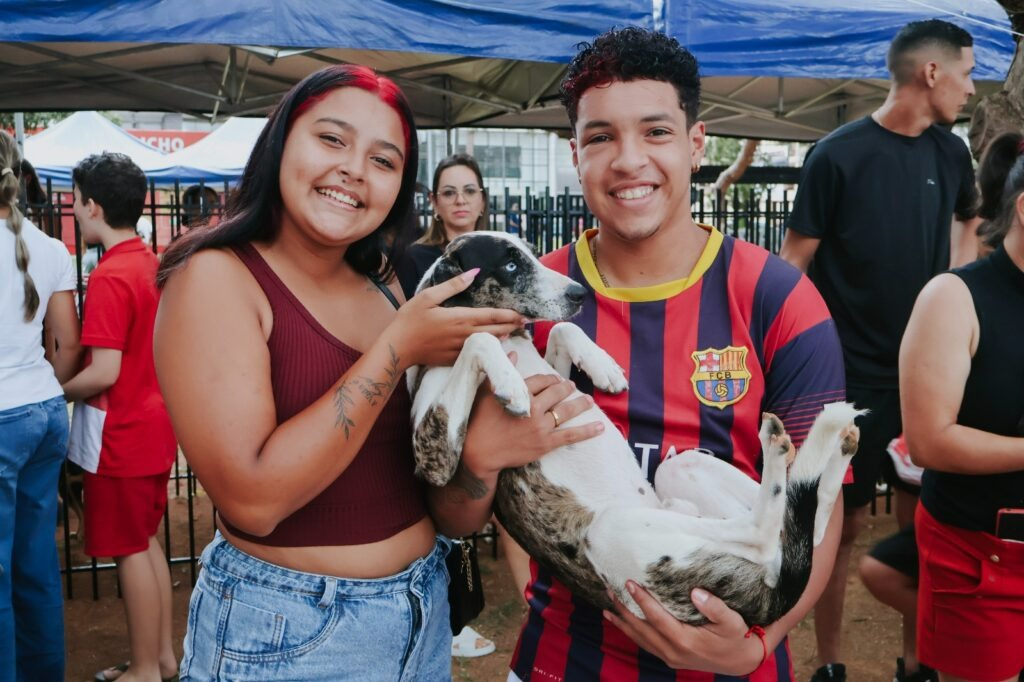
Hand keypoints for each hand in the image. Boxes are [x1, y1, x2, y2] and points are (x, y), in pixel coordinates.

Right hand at [387, 269, 525, 366]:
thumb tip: (473, 273)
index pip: (492, 316)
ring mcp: (461, 350)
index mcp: (461, 318)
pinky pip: (478, 354)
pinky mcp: (455, 359)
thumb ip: (453, 285)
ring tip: (513, 331)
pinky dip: (489, 349)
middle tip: (525, 322)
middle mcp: (465, 335)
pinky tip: (493, 345)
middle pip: (496, 331)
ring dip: (503, 337)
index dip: (510, 315)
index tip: (523, 314)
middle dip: (512, 326)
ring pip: (489, 344)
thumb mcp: (428, 296)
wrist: (398, 348)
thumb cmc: (410, 320)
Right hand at [461, 360, 603, 477]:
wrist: (479, 452)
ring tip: (589, 400)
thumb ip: (503, 372)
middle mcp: (533, 408)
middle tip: (571, 386)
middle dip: (565, 388)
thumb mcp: (487, 392)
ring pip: (566, 411)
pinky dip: (587, 431)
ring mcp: (540, 426)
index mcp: (520, 393)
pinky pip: (570, 436)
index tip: (554, 379)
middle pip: (556, 393)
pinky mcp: (545, 444)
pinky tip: (600, 427)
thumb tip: (512, 353)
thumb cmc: (480, 421)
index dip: (549, 379)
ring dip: (580, 404)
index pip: (540, 380)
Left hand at [604, 582, 763, 674]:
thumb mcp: (732, 621)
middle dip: (623, 608)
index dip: (641, 600)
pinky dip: (630, 632)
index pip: (656, 617)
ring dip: (622, 621)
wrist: (741, 661)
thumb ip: (715, 607)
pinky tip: (620, 621)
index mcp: (685, 640)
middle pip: (641, 628)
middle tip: (610, 589)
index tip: (629, 583)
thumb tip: (696, 592)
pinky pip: (644, 644)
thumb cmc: (736, 637)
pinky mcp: (669, 658)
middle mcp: (673, 651)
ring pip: (639, 638)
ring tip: (608, 605)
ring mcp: (669, 657)